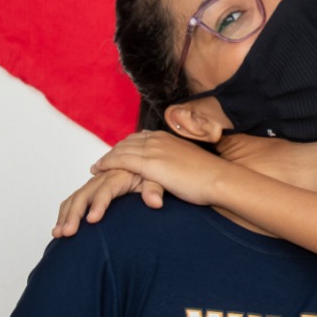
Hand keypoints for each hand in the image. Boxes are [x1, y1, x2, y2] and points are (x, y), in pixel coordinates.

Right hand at [52, 168, 165, 237]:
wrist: (148, 163)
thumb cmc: (153, 174)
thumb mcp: (158, 179)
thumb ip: (154, 189)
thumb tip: (156, 203)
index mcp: (120, 173)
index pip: (106, 188)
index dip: (99, 203)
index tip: (92, 220)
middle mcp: (103, 177)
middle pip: (85, 194)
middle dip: (75, 214)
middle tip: (69, 233)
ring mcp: (95, 183)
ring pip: (75, 197)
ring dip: (65, 215)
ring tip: (59, 234)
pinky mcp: (91, 189)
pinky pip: (73, 199)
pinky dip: (64, 213)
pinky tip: (59, 229)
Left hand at [91, 129, 224, 206]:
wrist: (219, 179)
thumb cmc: (209, 177)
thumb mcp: (189, 163)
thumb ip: (176, 162)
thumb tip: (173, 168)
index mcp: (169, 137)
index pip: (140, 138)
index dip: (126, 146)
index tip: (117, 154)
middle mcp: (159, 139)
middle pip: (127, 142)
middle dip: (114, 151)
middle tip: (102, 162)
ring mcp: (154, 149)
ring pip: (121, 150)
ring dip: (107, 158)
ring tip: (97, 167)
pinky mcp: (150, 163)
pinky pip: (121, 160)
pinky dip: (107, 163)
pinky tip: (98, 169)